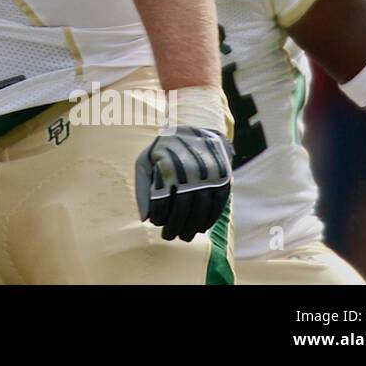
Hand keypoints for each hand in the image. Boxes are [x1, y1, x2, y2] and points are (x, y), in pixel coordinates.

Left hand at [136, 127, 232, 241]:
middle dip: (175, 227)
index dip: (159, 216)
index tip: (156, 223)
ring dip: (192, 227)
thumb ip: (143, 187)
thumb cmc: (164, 148)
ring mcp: (208, 174)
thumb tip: (144, 218)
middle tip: (169, 237)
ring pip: (201, 209)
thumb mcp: (146, 159)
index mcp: (167, 165)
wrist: (196, 128)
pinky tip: (201, 227)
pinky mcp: (222, 177)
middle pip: (182, 208)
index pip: (162, 200)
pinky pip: (218, 204)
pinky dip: (209, 219)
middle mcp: (189, 170)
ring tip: (184, 236)